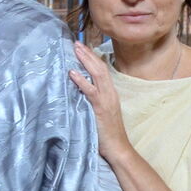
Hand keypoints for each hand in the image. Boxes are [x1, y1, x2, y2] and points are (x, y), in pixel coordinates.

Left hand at [69, 41, 131, 160]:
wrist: (118, 148)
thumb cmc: (107, 133)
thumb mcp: (99, 112)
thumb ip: (91, 101)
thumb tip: (77, 93)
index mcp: (110, 93)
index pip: (102, 70)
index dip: (92, 58)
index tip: (82, 47)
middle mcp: (110, 93)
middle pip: (100, 67)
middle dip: (88, 53)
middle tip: (76, 42)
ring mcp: (106, 100)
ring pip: (97, 74)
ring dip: (85, 60)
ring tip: (75, 49)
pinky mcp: (101, 108)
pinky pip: (91, 91)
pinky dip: (81, 80)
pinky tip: (72, 73)